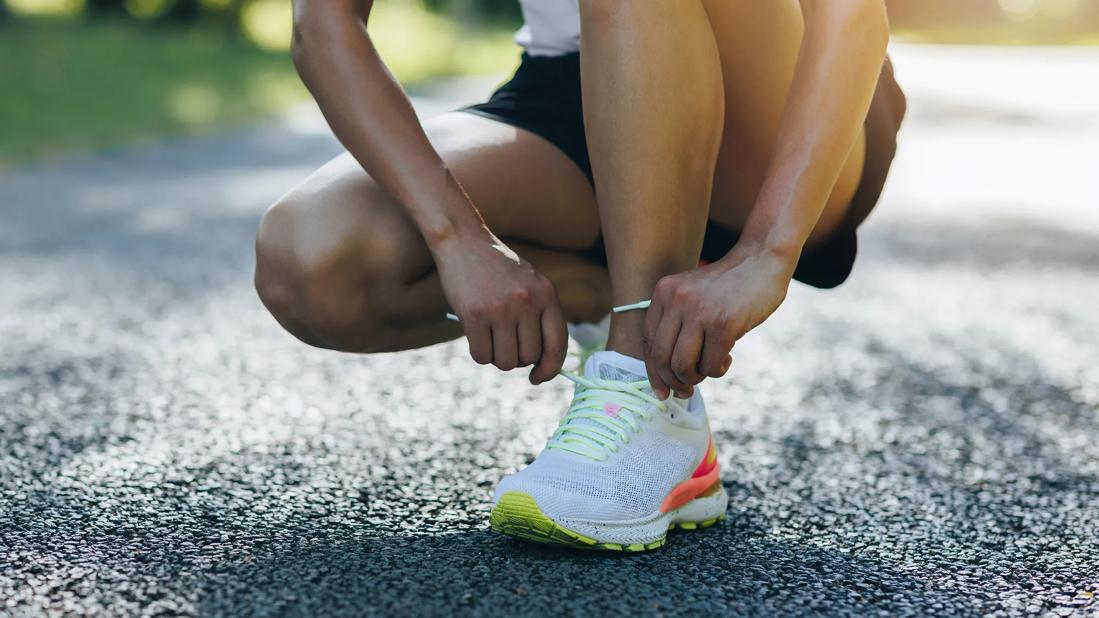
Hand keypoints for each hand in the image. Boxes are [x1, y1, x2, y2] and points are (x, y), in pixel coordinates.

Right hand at [434, 231, 567, 383]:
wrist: (463, 240)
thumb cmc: (495, 268)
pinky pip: (482, 356)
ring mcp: (502, 308)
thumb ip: (539, 316)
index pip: (557, 344)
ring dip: (496, 357)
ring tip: (490, 337)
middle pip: (528, 357)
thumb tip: (541, 365)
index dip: (550, 368)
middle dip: (515, 359)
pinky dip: (479, 353)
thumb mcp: (528, 284)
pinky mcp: (476, 314)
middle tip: (503, 342)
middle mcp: (528, 301)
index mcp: (546, 293)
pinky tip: (475, 336)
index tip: (538, 377)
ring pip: (505, 361)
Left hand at [643, 248, 795, 399]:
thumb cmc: (729, 286)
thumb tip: (667, 373)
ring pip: (682, 366)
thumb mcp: (691, 295)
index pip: (648, 342)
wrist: (762, 260)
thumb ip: (676, 323)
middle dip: (673, 381)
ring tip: (710, 368)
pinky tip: (727, 357)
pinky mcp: (723, 323)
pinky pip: (710, 365)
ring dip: (695, 378)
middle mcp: (676, 300)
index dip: (653, 372)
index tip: (662, 391)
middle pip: (661, 358)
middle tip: (686, 390)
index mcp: (664, 293)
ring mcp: (699, 311)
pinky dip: (717, 370)